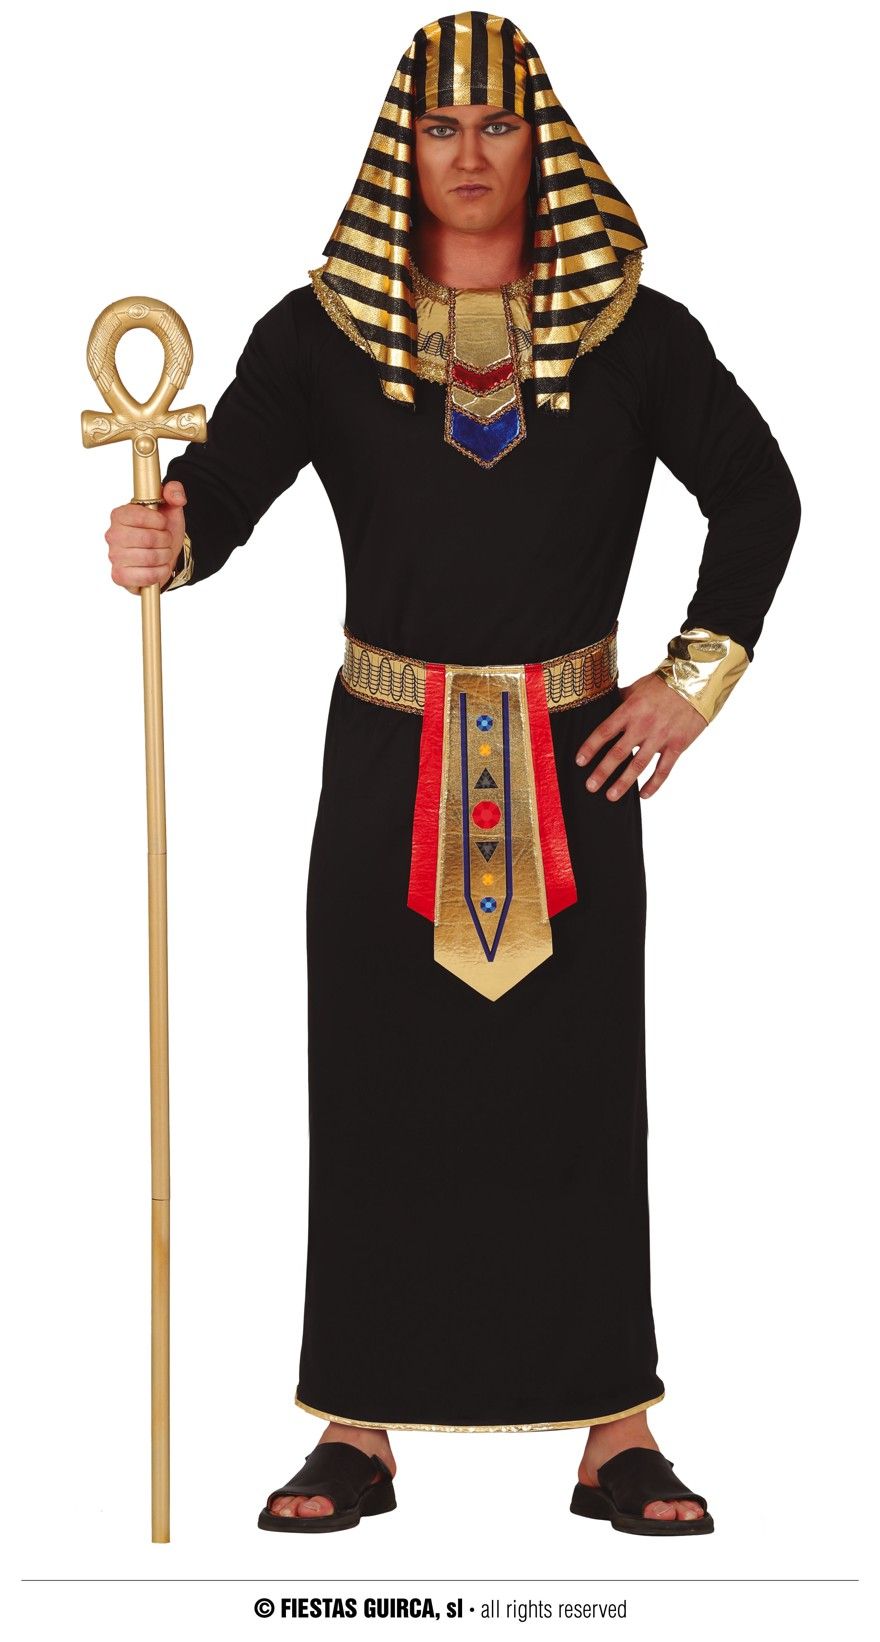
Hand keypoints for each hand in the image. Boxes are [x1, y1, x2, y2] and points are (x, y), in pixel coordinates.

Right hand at [105, 480, 187, 593]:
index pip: (141, 516)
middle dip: (165, 540)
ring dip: (164, 556)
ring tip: (162, 552)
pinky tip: (157, 567)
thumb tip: (176, 496)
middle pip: (148, 538)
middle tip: (164, 540)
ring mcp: (114, 557)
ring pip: (150, 558)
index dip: (159, 521)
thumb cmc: (162, 529)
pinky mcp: (119, 576)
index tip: (162, 523)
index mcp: (119, 514)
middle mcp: (112, 535)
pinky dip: (159, 573)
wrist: (163, 553)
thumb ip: (173, 491)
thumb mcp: (170, 507)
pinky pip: (146, 576)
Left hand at [574, 672, 706, 799]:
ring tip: (611, 796)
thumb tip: (604, 706)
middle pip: (618, 753)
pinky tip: (643, 795)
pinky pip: (663, 769)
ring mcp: (660, 737)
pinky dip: (654, 784)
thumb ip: (620, 701)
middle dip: (602, 771)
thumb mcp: (637, 687)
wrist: (697, 683)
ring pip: (638, 765)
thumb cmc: (664, 684)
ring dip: (623, 783)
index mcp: (630, 710)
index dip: (590, 747)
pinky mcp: (677, 745)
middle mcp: (643, 726)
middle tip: (591, 786)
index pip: (605, 732)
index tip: (580, 761)